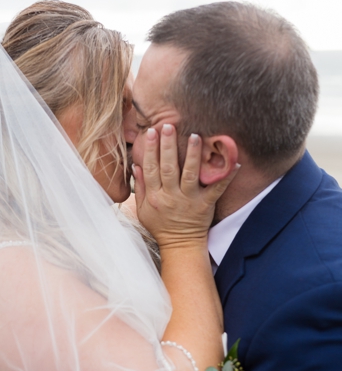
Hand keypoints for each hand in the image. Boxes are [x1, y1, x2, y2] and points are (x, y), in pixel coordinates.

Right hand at [134, 124, 238, 250]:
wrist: (180, 244)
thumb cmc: (160, 226)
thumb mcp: (142, 209)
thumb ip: (141, 187)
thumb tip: (137, 166)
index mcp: (154, 196)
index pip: (150, 168)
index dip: (151, 150)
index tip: (153, 132)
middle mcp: (170, 196)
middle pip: (168, 167)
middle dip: (167, 146)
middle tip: (169, 126)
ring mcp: (189, 200)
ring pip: (190, 174)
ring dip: (192, 154)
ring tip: (195, 136)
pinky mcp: (205, 204)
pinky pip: (217, 189)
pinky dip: (226, 176)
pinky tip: (233, 163)